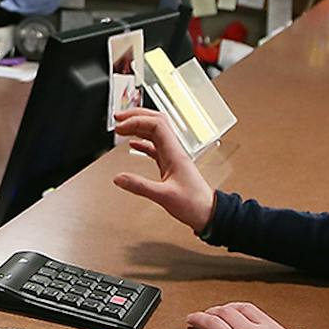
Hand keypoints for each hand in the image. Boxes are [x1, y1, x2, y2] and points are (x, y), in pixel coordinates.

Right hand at [111, 107, 214, 233]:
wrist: (209, 213)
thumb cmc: (194, 204)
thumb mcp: (164, 196)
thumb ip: (140, 186)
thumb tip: (119, 178)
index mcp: (174, 153)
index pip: (155, 125)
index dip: (136, 120)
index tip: (120, 126)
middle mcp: (174, 151)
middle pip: (156, 121)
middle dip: (137, 115)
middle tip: (119, 117)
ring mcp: (172, 157)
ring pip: (155, 132)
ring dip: (138, 126)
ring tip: (123, 127)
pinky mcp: (170, 165)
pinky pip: (155, 147)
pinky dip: (142, 142)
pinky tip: (133, 144)